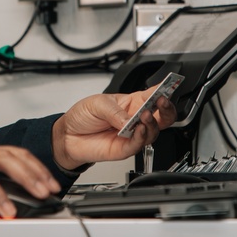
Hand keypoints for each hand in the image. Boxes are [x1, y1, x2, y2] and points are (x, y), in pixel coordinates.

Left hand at [51, 86, 177, 170]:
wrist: (68, 136)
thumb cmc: (83, 117)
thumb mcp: (97, 104)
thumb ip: (116, 111)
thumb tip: (130, 119)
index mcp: (132, 103)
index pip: (153, 96)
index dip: (164, 90)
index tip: (169, 86)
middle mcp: (135, 119)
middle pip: (162, 117)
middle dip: (167, 109)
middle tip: (163, 102)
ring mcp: (132, 134)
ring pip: (153, 131)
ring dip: (151, 123)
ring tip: (143, 116)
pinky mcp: (125, 149)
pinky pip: (139, 144)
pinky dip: (141, 136)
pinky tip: (138, 128)